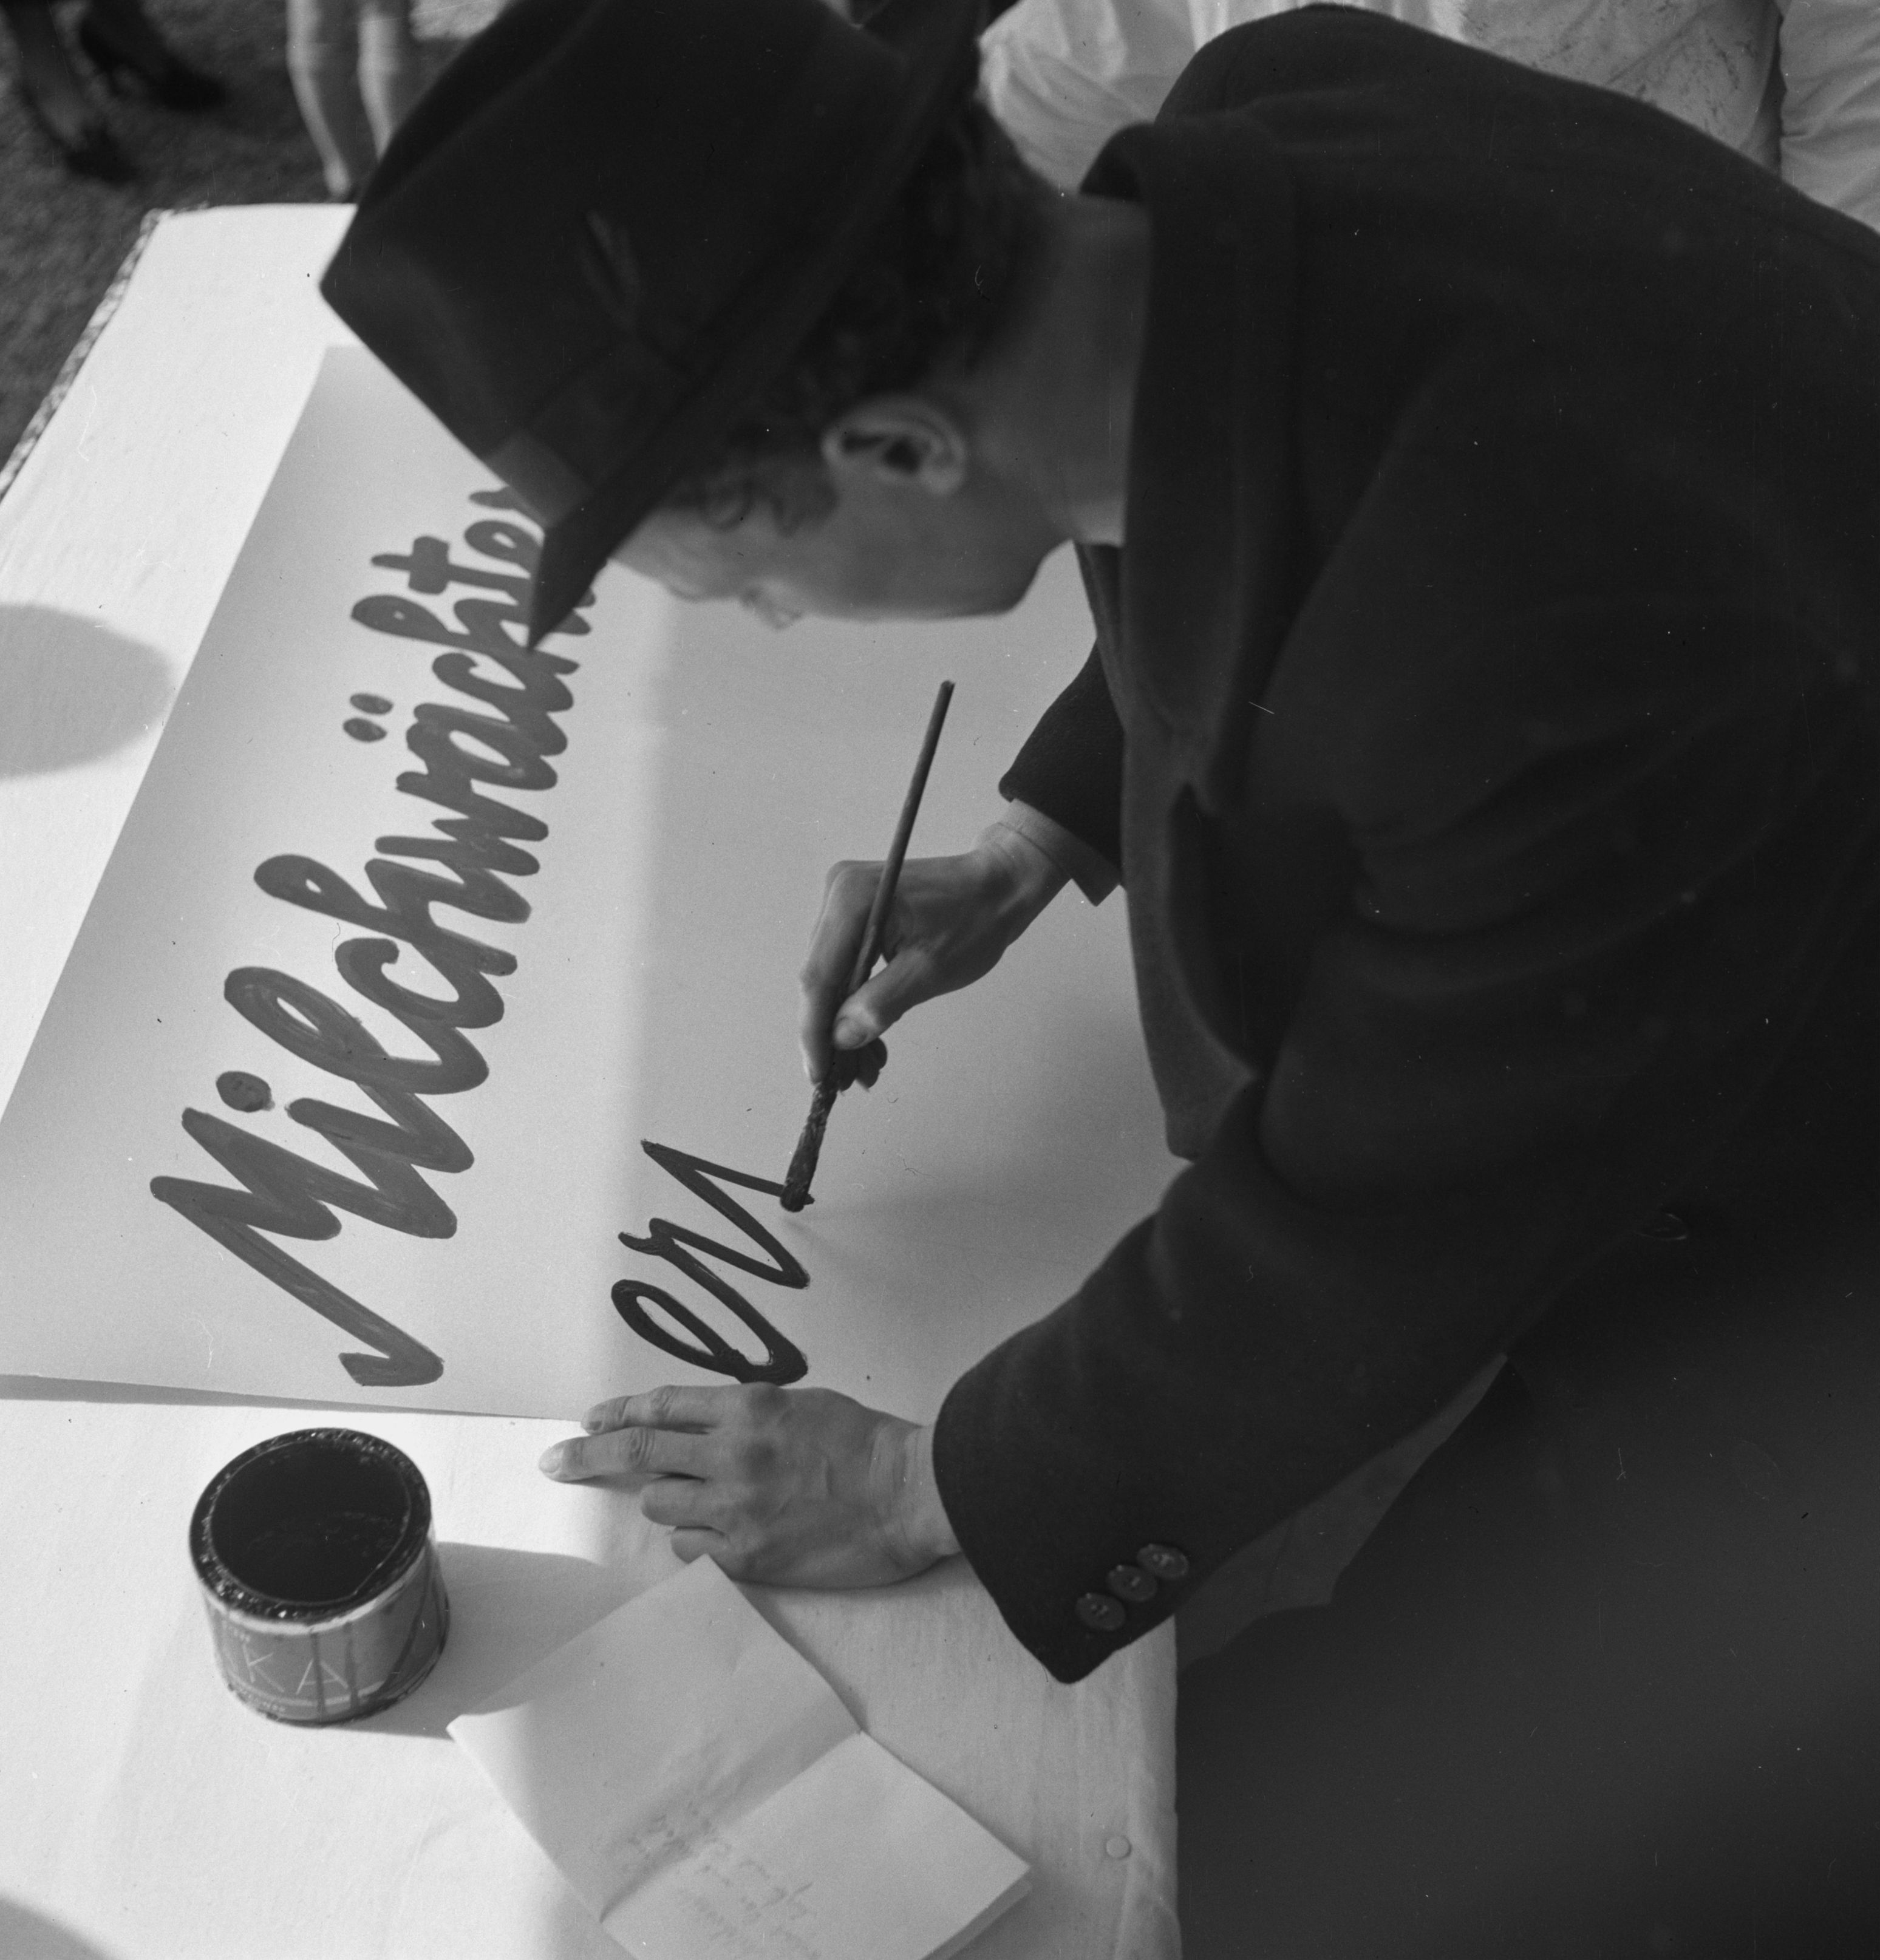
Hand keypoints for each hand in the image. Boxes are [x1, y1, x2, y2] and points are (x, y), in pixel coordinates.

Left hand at [538, 1384, 960, 1588]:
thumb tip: (703, 1424)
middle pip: (639, 1451)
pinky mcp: (746, 1555)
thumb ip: (748, 1412)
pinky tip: (716, 1535)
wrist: (908, 1493)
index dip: (617, 1413)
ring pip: (661, 1503)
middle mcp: (731, 1451)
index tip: (589, 1420)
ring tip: (698, 1501)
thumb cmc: (865, 1443)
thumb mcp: (802, 1404)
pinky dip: (693, 1539)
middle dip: (587, 1456)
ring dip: (665, 1500)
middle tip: (553, 1463)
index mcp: (747, 1406)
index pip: (661, 1406)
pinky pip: (690, 1548)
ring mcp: (735, 1506)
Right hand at [798, 820, 1067, 1085]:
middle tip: (848, 1080)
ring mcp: (844, 903)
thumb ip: (881, 1004)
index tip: (819, 1075)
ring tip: (867, 1067)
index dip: (814, 1031)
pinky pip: (846, 966)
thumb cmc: (976, 919)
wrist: (998, 885)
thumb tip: (840, 1038)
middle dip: (831, 1034)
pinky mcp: (855, 914)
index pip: (818, 977)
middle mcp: (838, 894)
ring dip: (845, 1023)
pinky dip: (857, 1002)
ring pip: (831, 978)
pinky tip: (871, 1037)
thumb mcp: (931, 970)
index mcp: (852, 900)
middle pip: (821, 979)